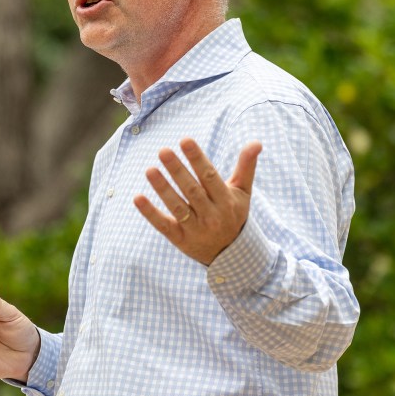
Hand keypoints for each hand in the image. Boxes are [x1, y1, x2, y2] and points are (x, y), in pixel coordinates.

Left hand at [134, 137, 261, 264]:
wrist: (231, 255)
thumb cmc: (234, 214)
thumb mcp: (243, 192)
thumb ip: (246, 166)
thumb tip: (256, 142)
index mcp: (226, 201)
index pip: (210, 177)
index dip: (197, 159)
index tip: (185, 140)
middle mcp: (211, 216)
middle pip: (192, 190)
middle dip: (177, 170)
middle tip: (163, 151)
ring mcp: (195, 229)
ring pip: (177, 207)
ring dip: (162, 189)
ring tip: (150, 170)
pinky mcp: (180, 239)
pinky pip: (163, 225)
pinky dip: (150, 213)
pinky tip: (137, 198)